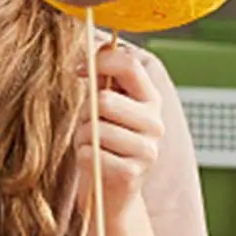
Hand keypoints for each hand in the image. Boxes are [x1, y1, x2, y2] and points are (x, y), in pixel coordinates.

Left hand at [77, 43, 163, 218]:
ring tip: (93, 145)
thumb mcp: (105, 105)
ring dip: (82, 136)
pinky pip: (90, 153)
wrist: (112, 192)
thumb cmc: (103, 141)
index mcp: (151, 100)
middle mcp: (156, 124)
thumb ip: (103, 76)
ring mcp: (148, 151)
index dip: (99, 60)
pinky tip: (94, 163)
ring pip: (94, 128)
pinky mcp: (132, 174)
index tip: (79, 69)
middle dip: (86, 111)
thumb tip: (96, 42)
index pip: (130, 64)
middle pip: (104, 99)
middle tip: (89, 124)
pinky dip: (82, 156)